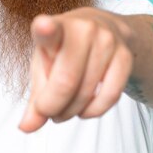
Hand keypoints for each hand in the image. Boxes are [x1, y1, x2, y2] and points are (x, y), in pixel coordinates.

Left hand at [19, 7, 132, 132]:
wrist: (106, 29)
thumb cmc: (66, 49)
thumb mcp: (45, 65)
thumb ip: (35, 97)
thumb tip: (27, 127)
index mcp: (56, 27)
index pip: (50, 30)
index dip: (45, 29)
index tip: (43, 26)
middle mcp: (83, 29)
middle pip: (65, 81)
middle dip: (52, 106)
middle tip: (48, 111)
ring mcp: (107, 40)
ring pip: (86, 93)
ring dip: (70, 112)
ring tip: (64, 109)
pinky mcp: (125, 56)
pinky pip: (109, 97)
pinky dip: (93, 111)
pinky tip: (84, 109)